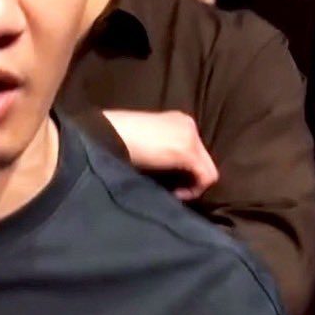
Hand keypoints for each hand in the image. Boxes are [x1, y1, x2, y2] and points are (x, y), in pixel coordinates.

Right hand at [101, 109, 219, 200]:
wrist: (107, 134)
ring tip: (173, 192)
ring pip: (208, 169)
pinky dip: (193, 190)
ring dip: (192, 185)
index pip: (194, 150)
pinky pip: (205, 177)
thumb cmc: (118, 140)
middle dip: (190, 177)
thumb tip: (173, 173)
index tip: (168, 182)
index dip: (185, 170)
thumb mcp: (146, 144)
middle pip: (204, 159)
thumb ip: (163, 152)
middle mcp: (188, 125)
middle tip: (172, 189)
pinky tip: (174, 194)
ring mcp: (190, 137)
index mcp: (177, 121)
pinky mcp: (187, 151)